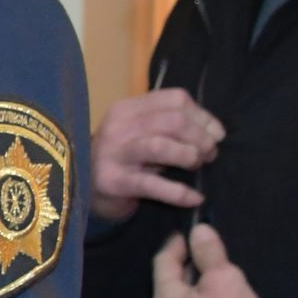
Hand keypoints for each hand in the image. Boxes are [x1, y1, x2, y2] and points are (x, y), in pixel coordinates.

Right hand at [92, 88, 222, 223]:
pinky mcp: (114, 182)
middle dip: (201, 138)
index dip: (203, 116)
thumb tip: (215, 131)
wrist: (82, 190)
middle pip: (174, 120)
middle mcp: (118, 127)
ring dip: (190, 156)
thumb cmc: (122, 159)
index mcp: (127, 108)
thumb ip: (169, 125)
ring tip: (197, 166)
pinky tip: (195, 198)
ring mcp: (114, 154)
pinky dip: (180, 193)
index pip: (175, 99)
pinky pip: (154, 185)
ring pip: (162, 146)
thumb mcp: (139, 133)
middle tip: (208, 154)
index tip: (215, 134)